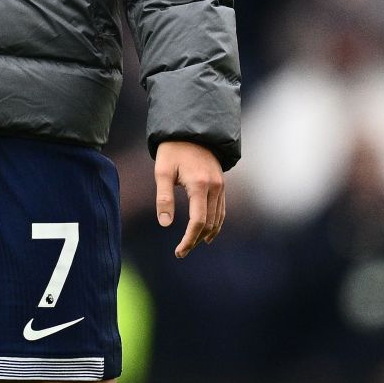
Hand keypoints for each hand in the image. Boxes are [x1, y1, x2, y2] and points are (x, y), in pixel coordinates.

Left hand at [155, 141, 225, 257]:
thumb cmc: (172, 150)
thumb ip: (164, 197)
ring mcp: (220, 186)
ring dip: (206, 234)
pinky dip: (216, 224)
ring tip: (191, 245)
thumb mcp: (162, 171)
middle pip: (209, 223)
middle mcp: (214, 187)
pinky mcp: (221, 184)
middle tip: (181, 252)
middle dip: (196, 240)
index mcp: (199, 185)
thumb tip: (165, 224)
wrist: (191, 130)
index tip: (179, 251)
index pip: (198, 221)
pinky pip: (221, 210)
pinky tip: (208, 234)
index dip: (189, 239)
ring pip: (218, 219)